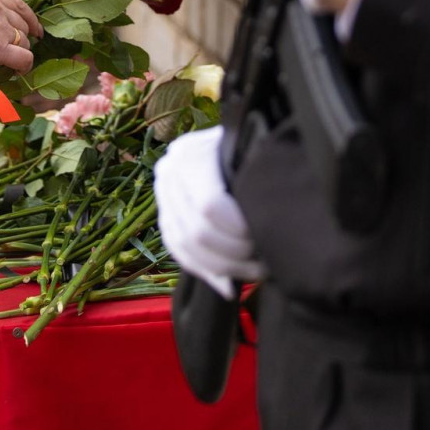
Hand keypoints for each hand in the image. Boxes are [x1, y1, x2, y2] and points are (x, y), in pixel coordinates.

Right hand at [0, 0, 40, 76]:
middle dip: (23, 37)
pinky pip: (25, 58)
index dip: (29, 18)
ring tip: (11, 63)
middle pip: (23, 23)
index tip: (34, 29)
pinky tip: (18, 71)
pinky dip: (24, 66)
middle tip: (19, 49)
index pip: (17, 3)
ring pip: (25, 41)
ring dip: (19, 52)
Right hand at [154, 127, 263, 300]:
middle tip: (267, 261)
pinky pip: (178, 252)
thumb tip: (258, 229)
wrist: (241, 144)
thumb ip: (256, 187)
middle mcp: (169, 172)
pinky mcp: (165, 216)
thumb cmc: (256, 151)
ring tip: (257, 271)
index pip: (209, 206)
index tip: (266, 236)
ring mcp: (163, 195)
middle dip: (234, 254)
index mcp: (191, 153)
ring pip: (185, 247)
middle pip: (196, 231)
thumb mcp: (258, 158)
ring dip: (223, 268)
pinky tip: (229, 285)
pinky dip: (205, 272)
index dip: (239, 230)